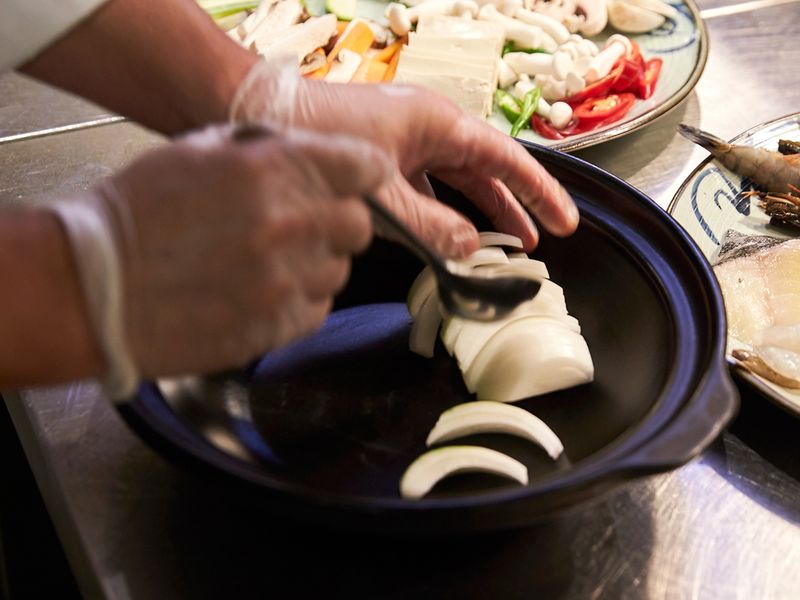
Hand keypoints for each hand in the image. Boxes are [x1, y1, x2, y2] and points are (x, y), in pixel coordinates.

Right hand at [68, 125, 390, 380]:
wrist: (95, 286)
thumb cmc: (139, 212)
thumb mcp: (201, 150)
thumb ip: (271, 151)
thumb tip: (316, 159)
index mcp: (275, 170)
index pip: (367, 167)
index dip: (363, 173)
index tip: (357, 181)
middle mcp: (290, 225)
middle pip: (359, 225)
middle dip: (336, 222)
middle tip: (301, 226)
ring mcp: (285, 281)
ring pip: (339, 271)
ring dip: (314, 264)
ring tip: (266, 263)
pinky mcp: (276, 327)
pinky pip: (316, 310)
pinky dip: (298, 301)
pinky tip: (259, 292)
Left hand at [231, 60, 578, 257]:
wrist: (263, 114)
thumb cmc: (322, 138)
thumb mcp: (381, 188)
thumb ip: (428, 224)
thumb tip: (470, 251)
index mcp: (439, 124)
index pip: (506, 160)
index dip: (539, 194)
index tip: (565, 223)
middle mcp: (429, 128)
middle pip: (487, 170)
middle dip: (515, 206)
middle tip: (541, 241)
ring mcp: (406, 142)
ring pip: (457, 180)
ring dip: (480, 211)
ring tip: (504, 244)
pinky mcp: (384, 156)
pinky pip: (427, 186)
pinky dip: (442, 211)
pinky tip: (448, 235)